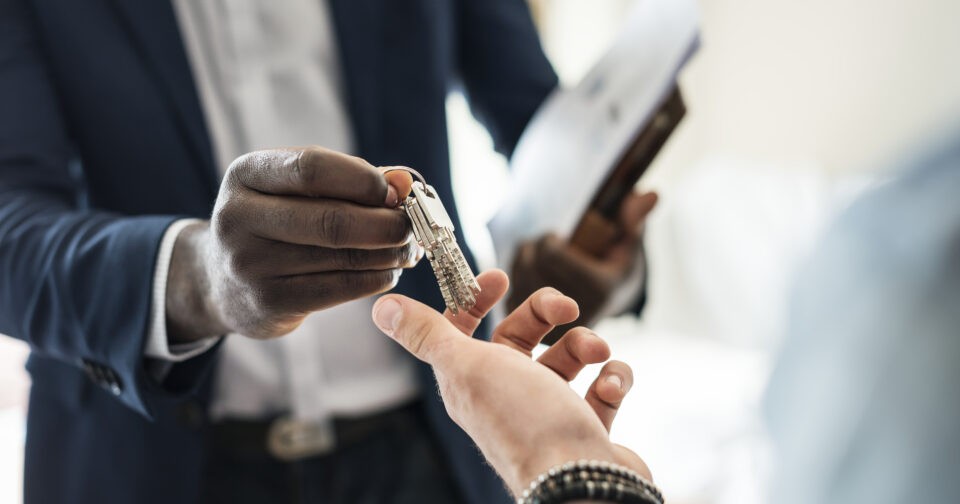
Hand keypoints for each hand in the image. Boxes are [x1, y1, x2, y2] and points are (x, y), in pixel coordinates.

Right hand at [166, 146, 420, 342]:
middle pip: (332, 219)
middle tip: (412, 227)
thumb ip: (349, 180)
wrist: (220, 281)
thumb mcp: (295, 190)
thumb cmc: (275, 223)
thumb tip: (403, 182)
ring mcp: (250, 264)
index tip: (396, 192)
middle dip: (385, 224)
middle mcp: (238, 217)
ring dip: (388, 253)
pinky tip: (388, 272)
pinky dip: (375, 279)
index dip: (364, 180)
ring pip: (341, 257)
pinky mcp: (268, 302)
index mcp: (246, 174)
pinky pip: (339, 288)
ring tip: (407, 249)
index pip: (312, 167)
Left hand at [372, 269, 649, 495]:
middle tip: (567, 308)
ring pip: (566, 359)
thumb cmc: (524, 422)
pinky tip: (611, 385)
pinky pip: (601, 388)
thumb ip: (427, 334)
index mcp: (470, 380)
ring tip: (597, 353)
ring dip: (585, 344)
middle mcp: (506, 395)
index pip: (463, 330)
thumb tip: (381, 307)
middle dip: (545, 313)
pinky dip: (612, 379)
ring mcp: (547, 413)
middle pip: (520, 337)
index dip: (476, 300)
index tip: (500, 278)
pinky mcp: (585, 428)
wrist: (582, 483)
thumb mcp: (466, 367)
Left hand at [509, 191, 657, 342]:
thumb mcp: (628, 244)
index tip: (557, 237)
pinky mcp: (533, 334)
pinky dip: (515, 280)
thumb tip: (651, 194)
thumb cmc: (616, 267)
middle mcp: (575, 313)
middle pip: (531, 263)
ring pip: (517, 277)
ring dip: (523, 260)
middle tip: (547, 246)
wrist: (604, 307)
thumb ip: (634, 219)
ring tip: (539, 259)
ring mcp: (552, 327)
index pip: (551, 254)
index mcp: (599, 290)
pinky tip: (530, 276)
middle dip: (535, 247)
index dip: (548, 239)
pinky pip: (509, 294)